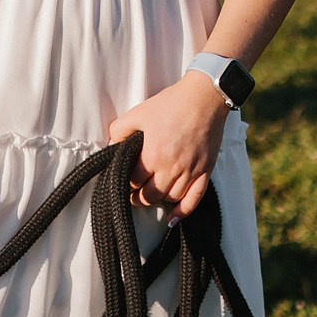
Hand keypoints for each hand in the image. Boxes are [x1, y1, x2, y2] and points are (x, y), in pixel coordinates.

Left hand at [105, 73, 230, 220]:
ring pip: (170, 199)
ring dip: (157, 200)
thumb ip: (120, 131)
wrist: (204, 97)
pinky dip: (182, 212)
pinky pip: (194, 200)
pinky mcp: (205, 171)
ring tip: (149, 195)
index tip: (120, 183)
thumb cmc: (171, 104)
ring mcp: (190, 171)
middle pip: (149, 196)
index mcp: (152, 154)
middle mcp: (171, 167)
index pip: (132, 182)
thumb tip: (111, 146)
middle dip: (137, 197)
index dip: (123, 184)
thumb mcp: (138, 113)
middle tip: (132, 193)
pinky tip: (172, 218)